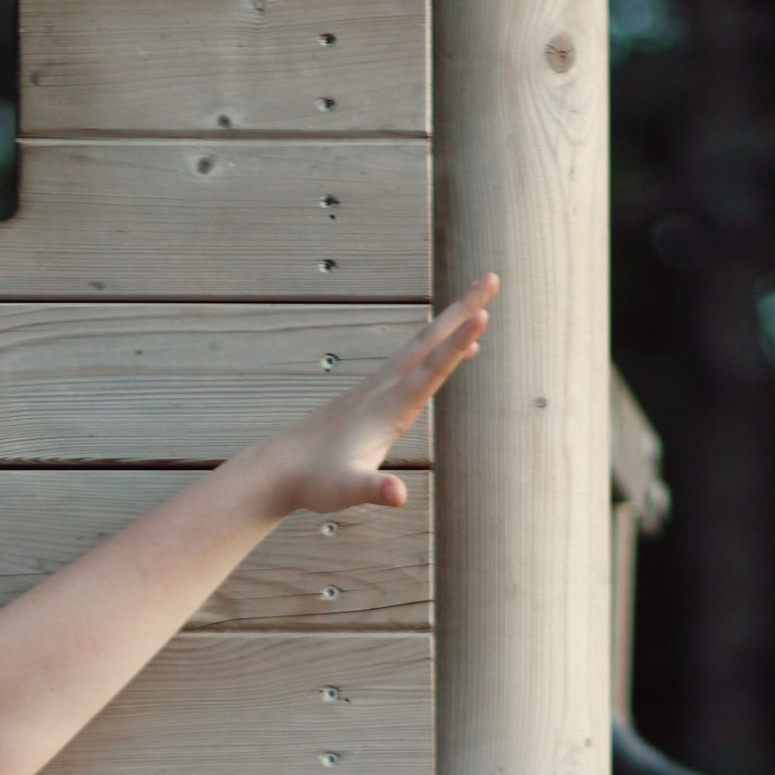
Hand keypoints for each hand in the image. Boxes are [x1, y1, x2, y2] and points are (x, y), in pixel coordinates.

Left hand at [257, 275, 497, 517]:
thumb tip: (398, 496)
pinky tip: (454, 352)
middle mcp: (385, 388)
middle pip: (430, 341)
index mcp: (388, 407)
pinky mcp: (374, 393)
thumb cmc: (316, 480)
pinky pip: (413, 360)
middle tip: (493, 277)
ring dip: (452, 322)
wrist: (281, 467)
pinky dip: (438, 348)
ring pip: (422, 345)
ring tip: (481, 303)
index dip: (458, 344)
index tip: (483, 314)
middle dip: (463, 310)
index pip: (429, 369)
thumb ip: (375, 490)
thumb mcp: (348, 490)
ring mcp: (378, 387)